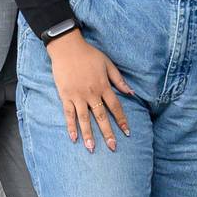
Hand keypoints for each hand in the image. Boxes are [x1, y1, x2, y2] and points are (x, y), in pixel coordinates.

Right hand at [48, 31, 131, 151]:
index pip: (115, 107)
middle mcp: (91, 94)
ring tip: (92, 148)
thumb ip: (119, 80)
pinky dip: (71, 126)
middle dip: (108, 133)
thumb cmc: (89, 55)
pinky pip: (69, 114)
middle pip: (101, 116)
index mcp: (103, 86)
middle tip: (113, 148)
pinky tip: (74, 138)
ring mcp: (77, 96)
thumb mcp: (108, 64)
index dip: (122, 120)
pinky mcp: (65, 96)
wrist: (67, 48)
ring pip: (84, 119)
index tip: (127, 132)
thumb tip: (131, 93)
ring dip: (89, 134)